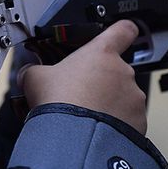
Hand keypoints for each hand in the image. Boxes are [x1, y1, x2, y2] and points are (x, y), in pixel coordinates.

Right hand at [19, 20, 147, 133]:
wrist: (73, 138)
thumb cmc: (59, 102)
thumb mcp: (35, 78)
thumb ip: (36, 70)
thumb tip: (28, 73)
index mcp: (101, 53)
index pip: (123, 30)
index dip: (123, 30)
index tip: (122, 33)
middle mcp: (123, 71)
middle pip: (116, 70)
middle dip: (102, 81)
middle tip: (81, 93)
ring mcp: (133, 97)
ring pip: (123, 96)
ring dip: (109, 103)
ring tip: (87, 116)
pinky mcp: (139, 121)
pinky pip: (128, 119)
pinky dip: (116, 124)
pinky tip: (96, 129)